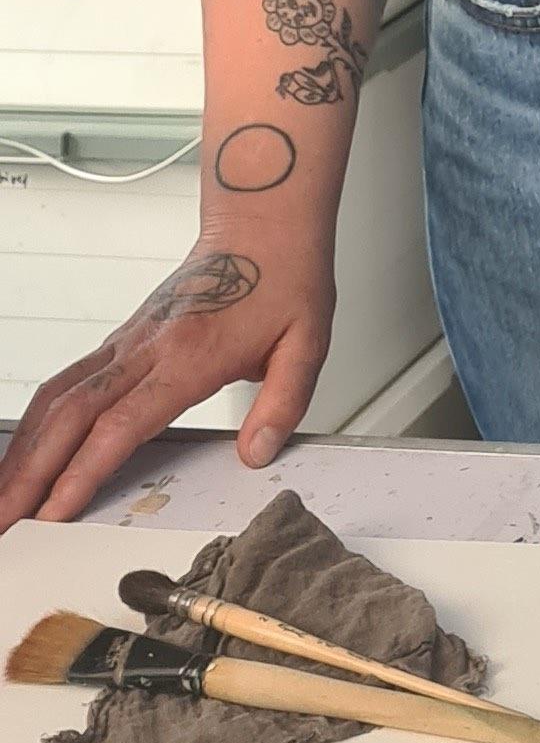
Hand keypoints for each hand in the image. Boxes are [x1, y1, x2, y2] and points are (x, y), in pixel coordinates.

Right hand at [0, 241, 328, 531]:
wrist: (261, 223)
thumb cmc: (284, 277)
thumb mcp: (307, 342)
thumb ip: (283, 402)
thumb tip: (257, 453)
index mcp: (190, 355)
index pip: (122, 422)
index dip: (84, 470)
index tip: (55, 510)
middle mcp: (147, 347)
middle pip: (72, 416)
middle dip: (31, 474)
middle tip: (4, 520)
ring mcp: (128, 341)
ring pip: (58, 397)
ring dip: (24, 449)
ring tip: (3, 497)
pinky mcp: (122, 338)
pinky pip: (67, 381)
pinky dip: (37, 419)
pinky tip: (25, 448)